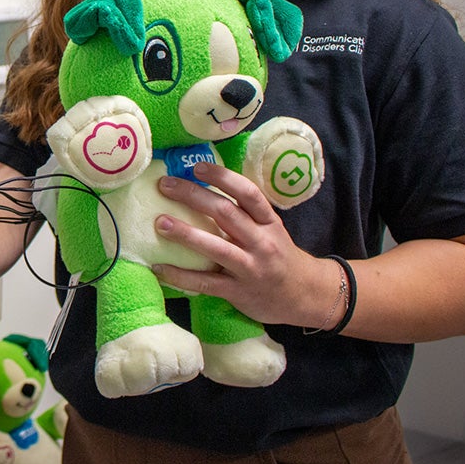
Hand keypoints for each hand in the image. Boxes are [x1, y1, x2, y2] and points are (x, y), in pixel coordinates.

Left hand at [151, 162, 328, 326]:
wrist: (305, 296)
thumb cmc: (278, 257)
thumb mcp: (270, 231)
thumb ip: (244, 214)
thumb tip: (201, 190)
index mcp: (268, 222)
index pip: (247, 193)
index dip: (222, 177)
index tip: (196, 167)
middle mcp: (261, 242)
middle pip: (226, 213)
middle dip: (193, 196)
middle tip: (165, 185)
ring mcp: (251, 268)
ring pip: (216, 247)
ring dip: (186, 234)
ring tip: (160, 223)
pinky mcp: (239, 292)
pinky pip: (206, 283)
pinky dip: (181, 276)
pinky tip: (159, 269)